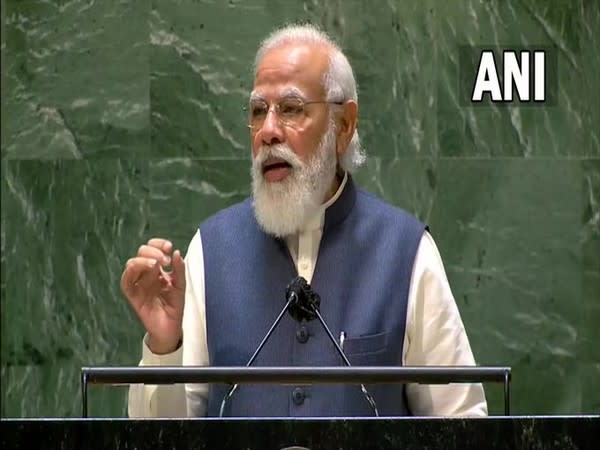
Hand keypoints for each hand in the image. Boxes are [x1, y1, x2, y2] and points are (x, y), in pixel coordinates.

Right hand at [120, 238, 184, 353]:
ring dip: (143, 260)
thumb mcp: (181, 285)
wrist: (171, 327)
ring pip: (132, 264)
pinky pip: (126, 281)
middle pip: (141, 253)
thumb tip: (176, 252)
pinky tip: (142, 268)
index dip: (158, 244)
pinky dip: (131, 271)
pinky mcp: (133, 295)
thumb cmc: (175, 306)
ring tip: (156, 263)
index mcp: (158, 270)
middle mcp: (146, 274)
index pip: (153, 249)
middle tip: (165, 260)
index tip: (168, 246)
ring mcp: (138, 283)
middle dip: (153, 251)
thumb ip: (179, 269)